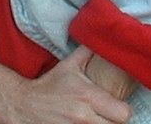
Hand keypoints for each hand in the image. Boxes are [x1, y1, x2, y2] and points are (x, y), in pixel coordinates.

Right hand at [7, 46, 130, 123]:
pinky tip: (88, 122)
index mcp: (88, 96)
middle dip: (115, 120)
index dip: (124, 110)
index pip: (123, 113)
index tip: (118, 106)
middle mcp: (84, 116)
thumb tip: (104, 36)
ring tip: (99, 118)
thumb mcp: (69, 65)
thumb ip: (88, 52)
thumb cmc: (51, 85)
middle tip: (110, 114)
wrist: (26, 104)